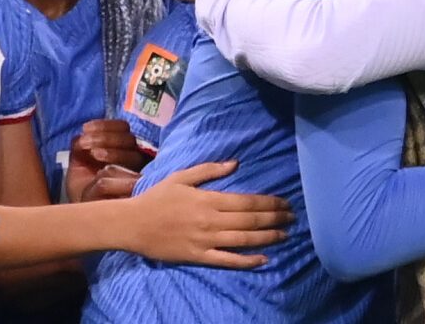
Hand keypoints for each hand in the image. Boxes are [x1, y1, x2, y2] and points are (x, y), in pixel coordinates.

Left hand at [66, 119, 149, 202]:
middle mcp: (134, 159)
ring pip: (133, 156)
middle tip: (85, 144)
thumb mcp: (78, 163)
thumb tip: (83, 135)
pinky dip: (114, 177)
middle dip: (105, 137)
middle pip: (129, 139)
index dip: (106, 125)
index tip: (85, 128)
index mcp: (122, 148)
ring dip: (112, 151)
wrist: (85, 217)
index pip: (123, 128)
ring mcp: (139, 175)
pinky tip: (100, 174)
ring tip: (94, 154)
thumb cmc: (84, 188)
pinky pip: (132, 180)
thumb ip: (81, 146)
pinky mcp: (139, 193)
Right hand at [125, 161, 293, 267]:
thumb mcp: (181, 177)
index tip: (285, 203)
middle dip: (275, 218)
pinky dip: (247, 260)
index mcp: (209, 199)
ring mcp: (205, 240)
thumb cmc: (157, 198)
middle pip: (250, 220)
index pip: (247, 202)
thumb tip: (235, 163)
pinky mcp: (198, 256)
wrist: (132, 224)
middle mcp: (211, 220)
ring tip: (285, 235)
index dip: (270, 203)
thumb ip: (209, 170)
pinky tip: (263, 259)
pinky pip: (227, 260)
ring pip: (244, 240)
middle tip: (292, 218)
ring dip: (268, 237)